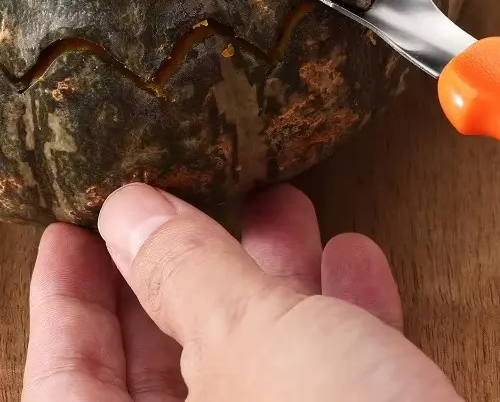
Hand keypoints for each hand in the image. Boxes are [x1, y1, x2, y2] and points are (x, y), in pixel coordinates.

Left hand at [22, 183, 461, 401]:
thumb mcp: (252, 343)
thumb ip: (186, 275)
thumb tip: (132, 214)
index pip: (66, 382)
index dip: (67, 300)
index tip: (76, 231)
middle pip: (167, 362)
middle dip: (189, 266)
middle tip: (197, 196)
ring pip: (260, 358)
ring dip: (277, 274)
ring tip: (284, 203)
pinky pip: (331, 374)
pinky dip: (343, 313)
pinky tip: (355, 259)